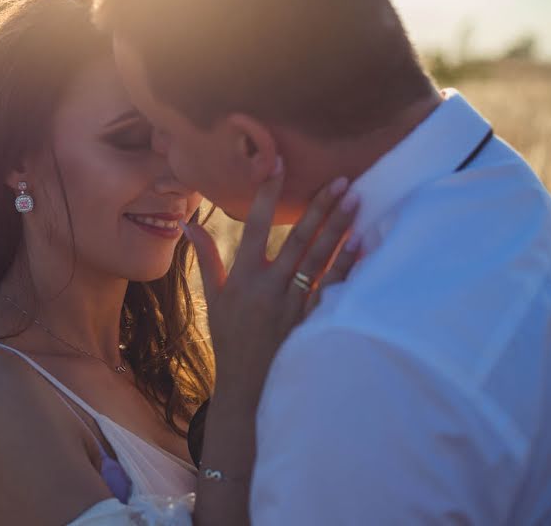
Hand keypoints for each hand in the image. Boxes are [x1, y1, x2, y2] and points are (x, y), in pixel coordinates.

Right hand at [180, 158, 359, 404]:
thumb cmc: (229, 338)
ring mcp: (293, 303)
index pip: (258, 225)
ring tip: (356, 200)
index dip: (268, 194)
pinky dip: (348, 265)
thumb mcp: (214, 296)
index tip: (278, 165)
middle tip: (342, 180)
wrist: (247, 384)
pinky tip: (362, 243)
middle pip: (299, 239)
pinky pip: (333, 287)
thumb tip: (189, 224)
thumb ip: (207, 257)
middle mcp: (270, 285)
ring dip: (339, 228)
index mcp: (244, 276)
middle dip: (321, 207)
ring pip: (320, 258)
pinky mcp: (310, 318)